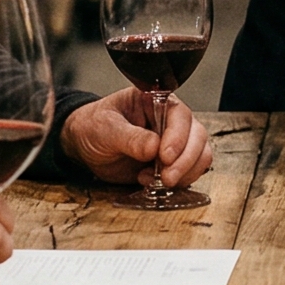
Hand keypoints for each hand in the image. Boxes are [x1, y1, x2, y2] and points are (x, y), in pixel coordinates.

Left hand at [60, 89, 213, 185]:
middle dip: (185, 160)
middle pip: (197, 136)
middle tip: (167, 178)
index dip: (178, 136)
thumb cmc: (93, 126)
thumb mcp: (105, 128)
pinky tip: (153, 183)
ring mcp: (174, 142)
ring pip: (200, 155)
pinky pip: (189, 172)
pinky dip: (180, 182)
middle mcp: (170, 120)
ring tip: (157, 181)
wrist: (84, 146)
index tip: (164, 156)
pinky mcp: (172, 163)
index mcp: (155, 101)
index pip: (180, 115)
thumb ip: (129, 137)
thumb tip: (153, 147)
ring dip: (185, 173)